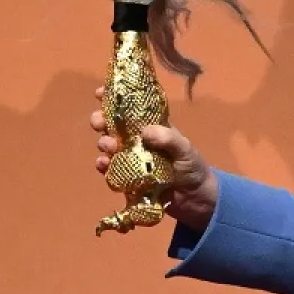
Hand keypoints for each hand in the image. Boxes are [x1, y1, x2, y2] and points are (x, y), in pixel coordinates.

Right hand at [90, 87, 219, 230]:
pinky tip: (104, 165)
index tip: (100, 93)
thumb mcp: (185, 149)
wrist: (195, 199)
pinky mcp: (127, 177)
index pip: (132, 108)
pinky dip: (103, 166)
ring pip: (109, 145)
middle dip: (101, 120)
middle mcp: (138, 140)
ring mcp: (131, 158)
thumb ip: (169, 139)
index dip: (115, 98)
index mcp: (153, 127)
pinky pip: (109, 169)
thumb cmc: (193, 168)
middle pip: (113, 125)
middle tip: (98, 122)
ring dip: (104, 143)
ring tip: (109, 146)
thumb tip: (145, 131)